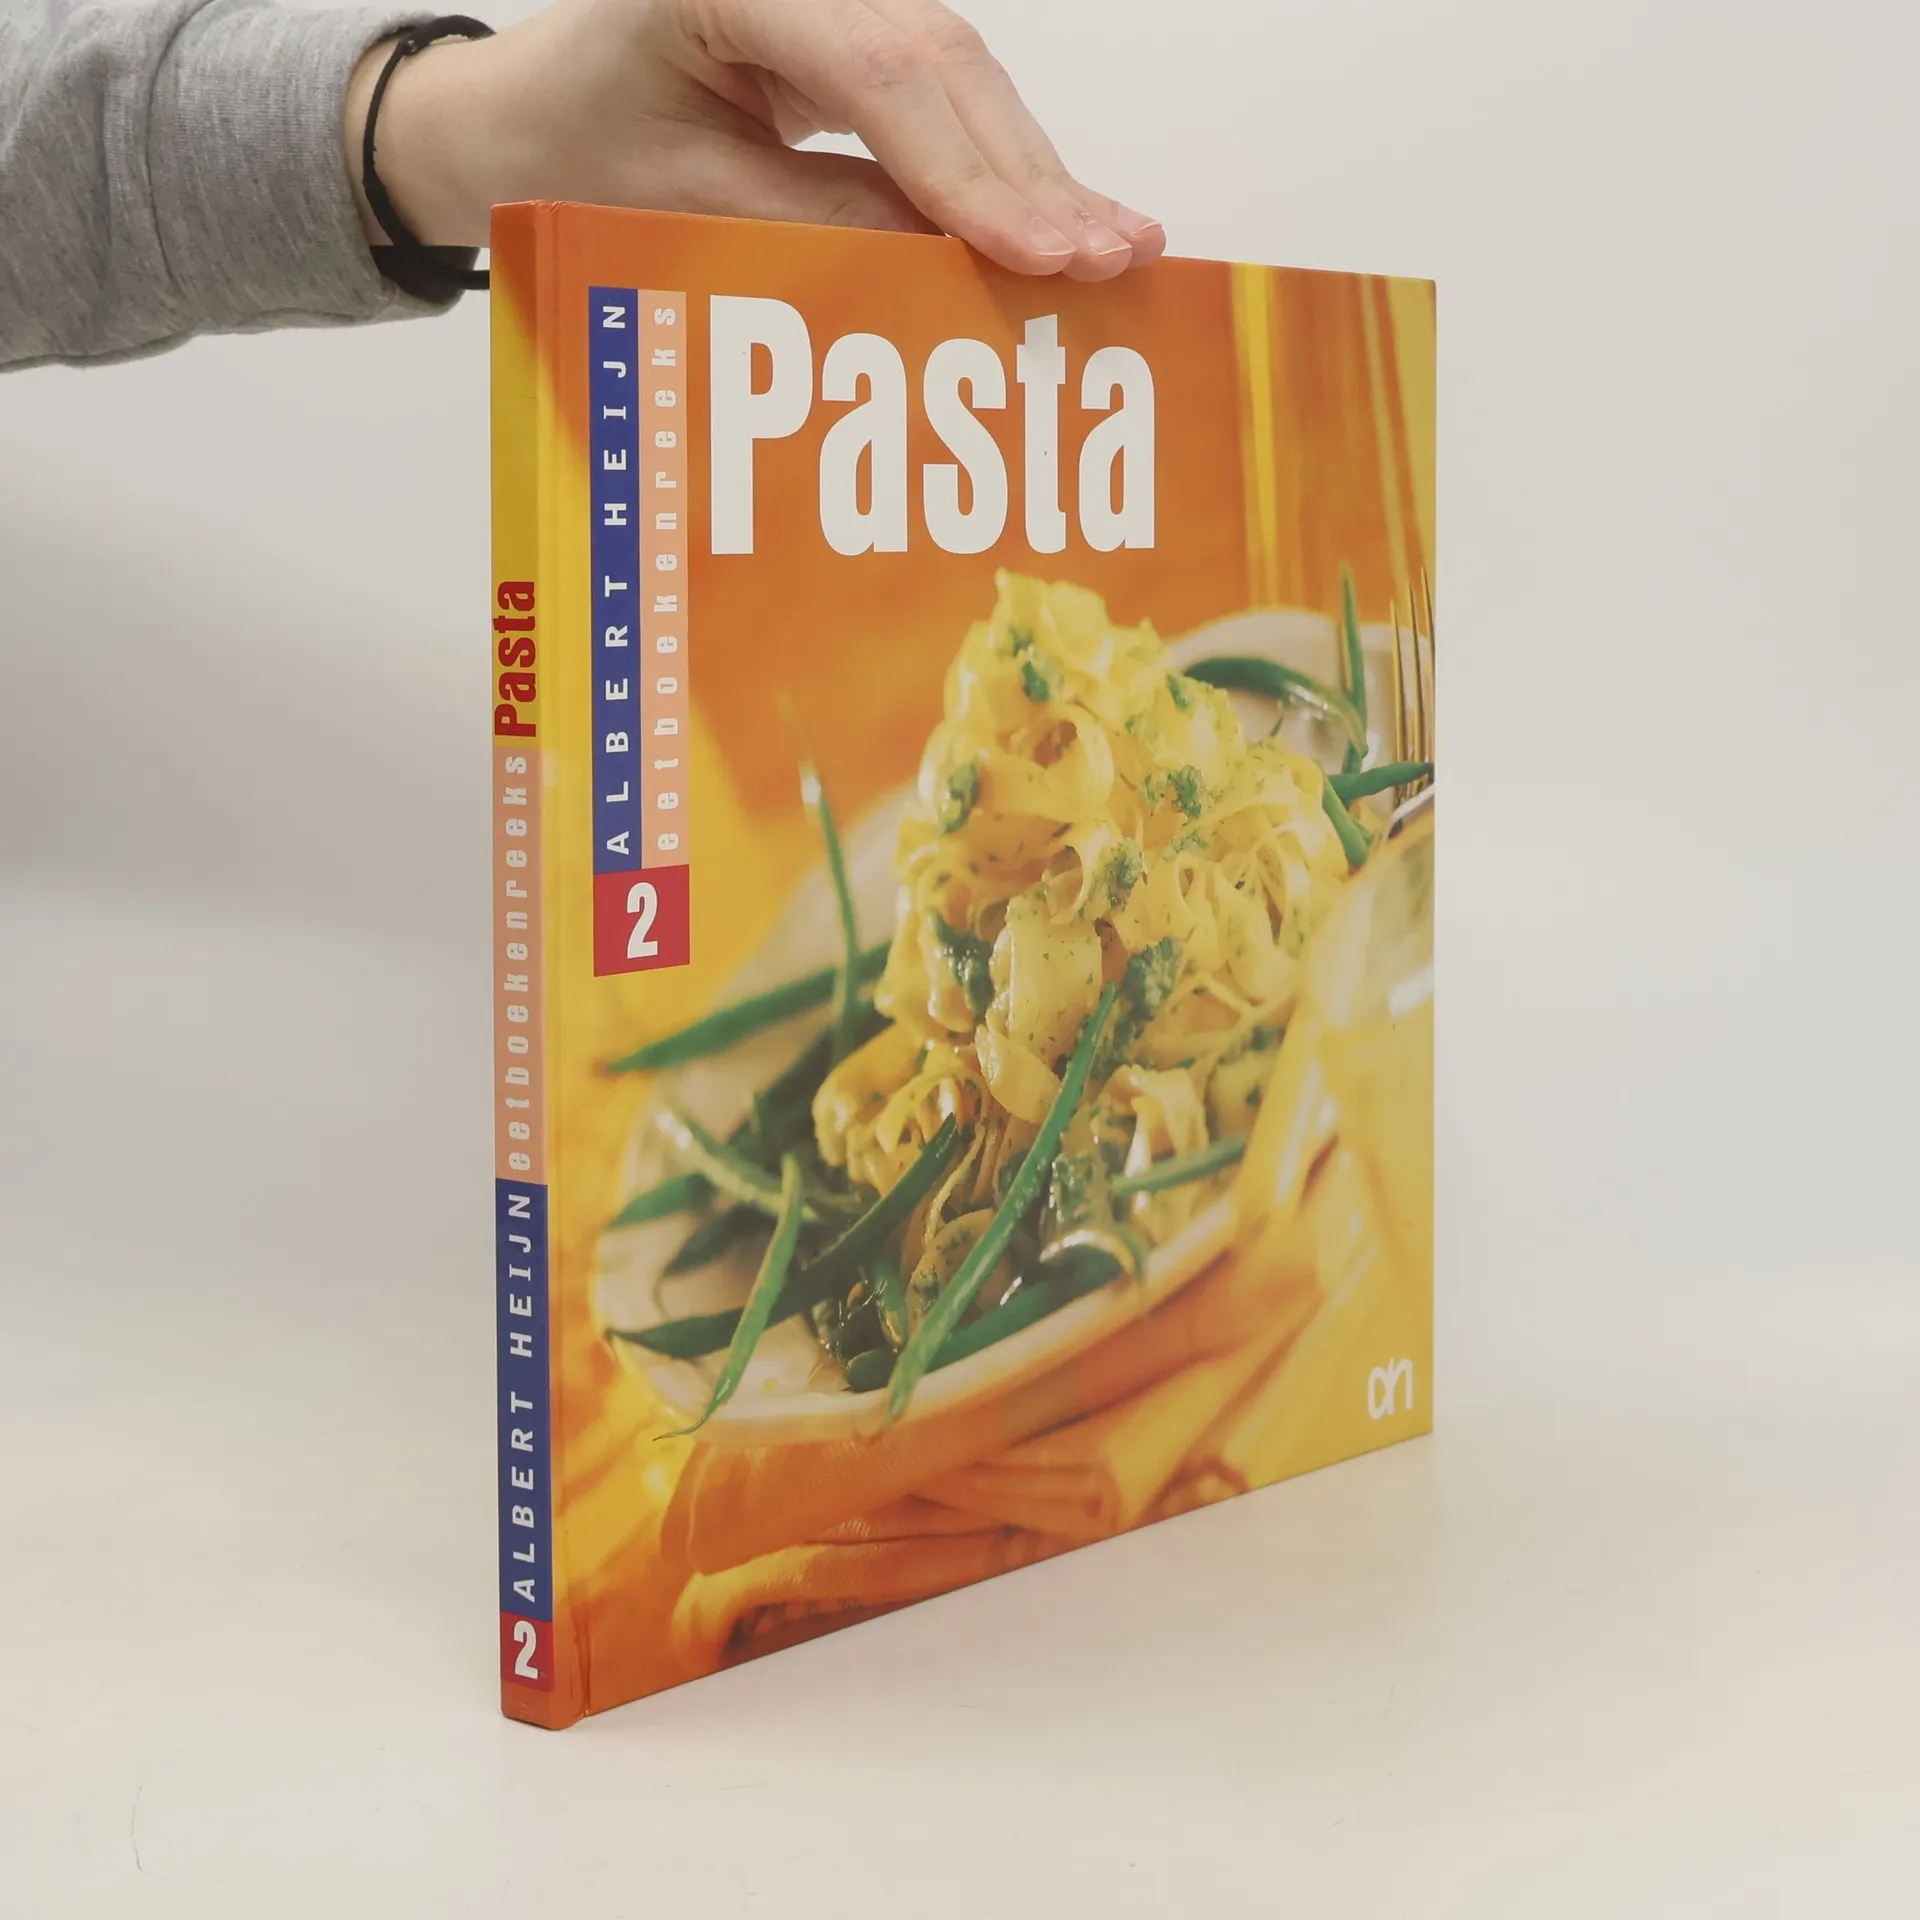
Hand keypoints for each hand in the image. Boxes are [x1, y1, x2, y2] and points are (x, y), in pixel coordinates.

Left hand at [345, 0, 1165, 279]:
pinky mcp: (853, 27)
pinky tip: (1065, 216)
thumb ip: (823, 226)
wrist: (526, 113)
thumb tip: (954, 270)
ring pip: (961, 77)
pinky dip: (1002, 166)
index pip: (882, 74)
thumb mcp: (689, 205)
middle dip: (1030, 176)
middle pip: (944, 65)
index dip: (970, 173)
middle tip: (1110, 260)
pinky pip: (944, 93)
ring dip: (1036, 175)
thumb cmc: (579, 152)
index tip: (1041, 254)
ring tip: (1113, 249)